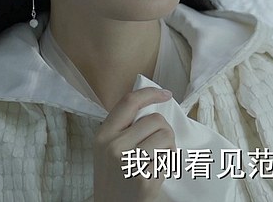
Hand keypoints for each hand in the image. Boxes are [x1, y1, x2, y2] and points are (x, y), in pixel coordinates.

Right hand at [93, 87, 174, 201]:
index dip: (150, 94)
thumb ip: (124, 128)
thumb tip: (154, 104)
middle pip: (156, 120)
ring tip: (156, 160)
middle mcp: (113, 146)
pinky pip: (169, 158)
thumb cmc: (114, 177)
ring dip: (169, 147)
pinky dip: (167, 165)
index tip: (165, 94)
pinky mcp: (144, 178)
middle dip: (164, 131)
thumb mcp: (108, 148)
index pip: (129, 102)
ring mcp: (129, 162)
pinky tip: (155, 174)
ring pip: (166, 136)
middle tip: (157, 147)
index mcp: (103, 135)